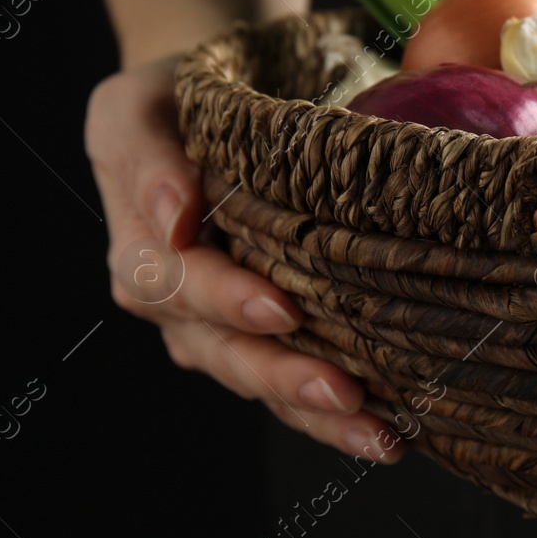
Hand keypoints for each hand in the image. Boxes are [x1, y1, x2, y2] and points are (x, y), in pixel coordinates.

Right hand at [86, 55, 401, 461]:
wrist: (214, 99)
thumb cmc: (177, 97)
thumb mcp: (140, 105)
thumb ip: (145, 158)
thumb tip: (175, 214)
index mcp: (143, 251)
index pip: (177, 288)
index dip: (228, 302)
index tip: (283, 309)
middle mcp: (181, 303)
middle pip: (228, 354)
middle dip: (286, 380)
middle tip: (348, 394)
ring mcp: (225, 327)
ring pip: (267, 383)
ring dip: (322, 418)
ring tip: (385, 440)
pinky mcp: (272, 334)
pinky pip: (297, 380)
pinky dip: (339, 414)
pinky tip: (396, 431)